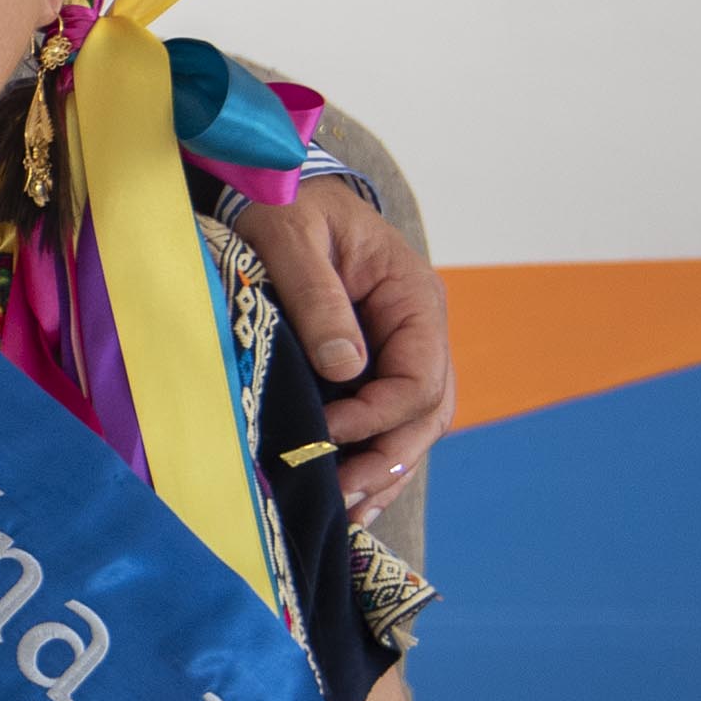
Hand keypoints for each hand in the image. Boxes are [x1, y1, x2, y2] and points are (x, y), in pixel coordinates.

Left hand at [230, 182, 453, 511]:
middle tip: (339, 495)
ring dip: (384, 470)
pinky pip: (387, 422)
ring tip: (346, 512)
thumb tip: (345, 369)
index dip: (377, 415)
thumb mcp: (289, 239)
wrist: (273, 188)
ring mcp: (399, 350)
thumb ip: (318, 298)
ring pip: (413, 426)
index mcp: (411, 295)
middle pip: (427, 411)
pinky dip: (372, 460)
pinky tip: (348, 499)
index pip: (419, 375)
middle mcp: (418, 329)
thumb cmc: (281, 206)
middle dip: (387, 458)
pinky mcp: (372, 367)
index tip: (324, 433)